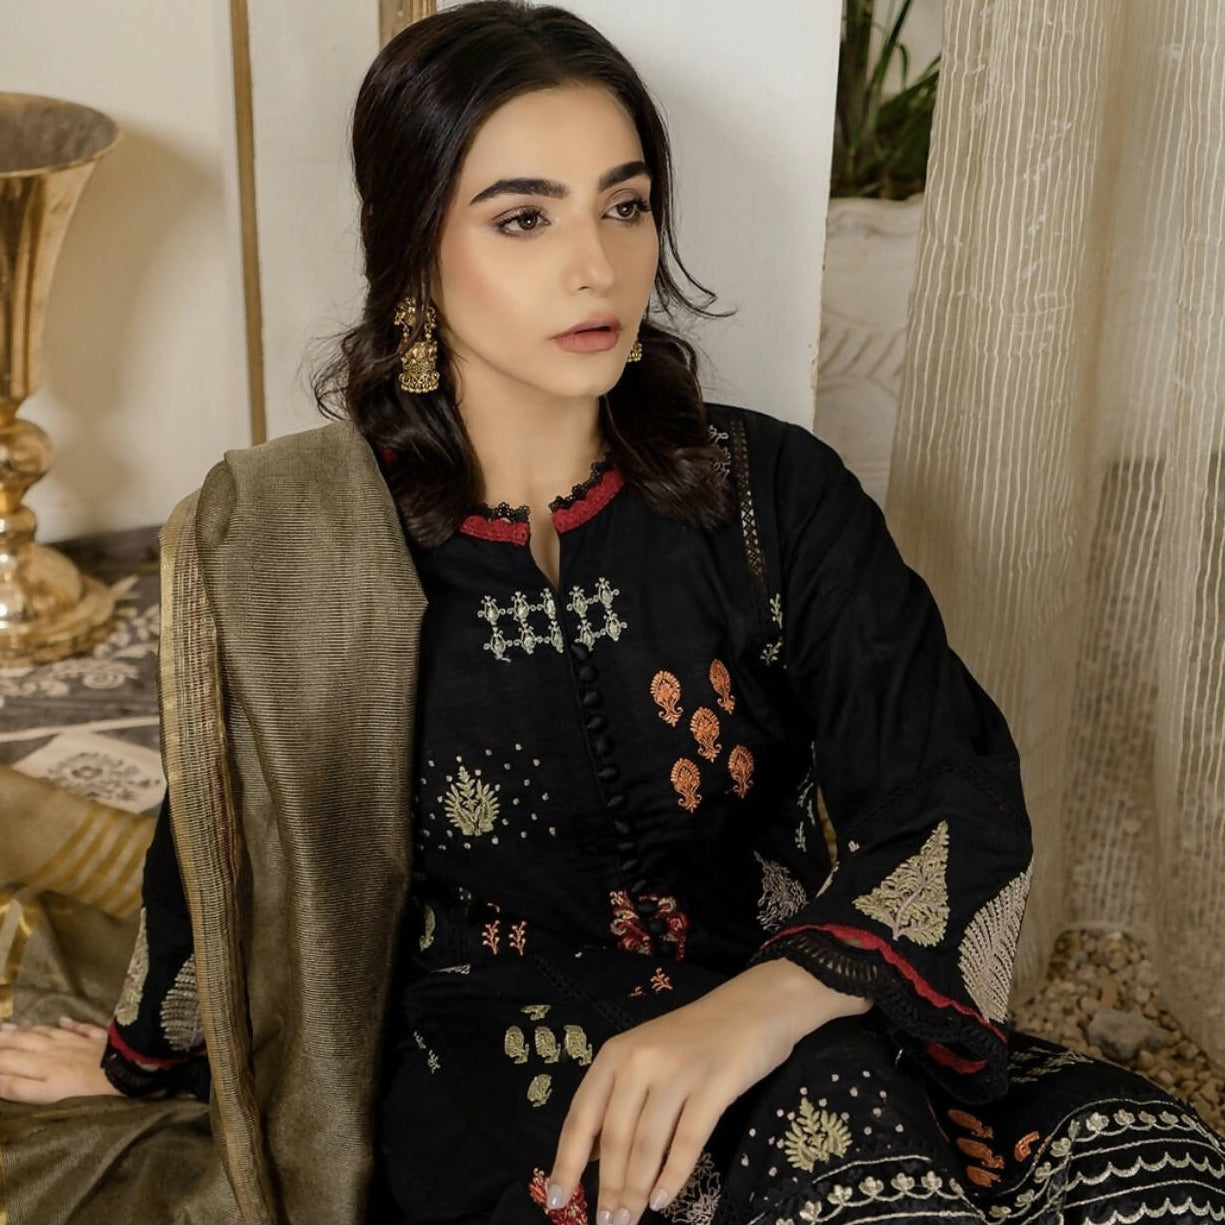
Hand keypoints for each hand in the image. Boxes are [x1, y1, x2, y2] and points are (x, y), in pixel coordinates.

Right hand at [0, 1016, 120, 1102]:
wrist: (126, 1070)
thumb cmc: (85, 1091)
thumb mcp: (46, 1094)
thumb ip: (18, 1086)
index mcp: (40, 1066)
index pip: (7, 1061)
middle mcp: (54, 1050)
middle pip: (23, 1042)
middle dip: (2, 1039)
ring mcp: (76, 1042)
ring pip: (45, 1033)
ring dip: (26, 1029)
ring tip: (9, 1026)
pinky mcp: (98, 1038)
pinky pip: (80, 1028)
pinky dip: (69, 1023)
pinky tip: (62, 1019)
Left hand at [546, 960, 870, 1223]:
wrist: (755, 1005)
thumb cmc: (696, 1037)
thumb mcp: (647, 1057)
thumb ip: (620, 1098)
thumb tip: (590, 1158)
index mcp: (615, 1055)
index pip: (581, 1116)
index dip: (566, 1162)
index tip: (555, 1199)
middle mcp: (639, 1060)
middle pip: (614, 1137)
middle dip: (608, 1187)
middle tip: (609, 1223)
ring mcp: (677, 1072)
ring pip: (647, 1144)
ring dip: (636, 1189)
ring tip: (630, 1219)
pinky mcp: (714, 1084)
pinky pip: (688, 1140)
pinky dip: (673, 1175)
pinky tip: (664, 1199)